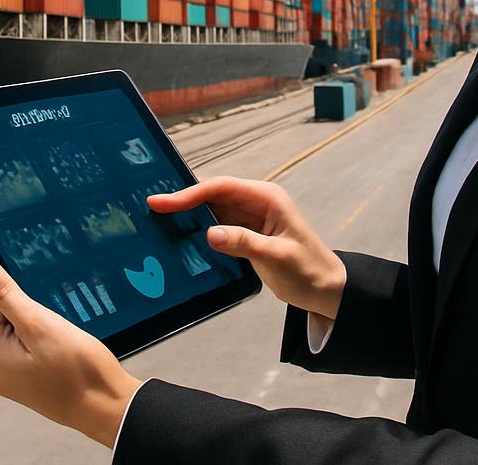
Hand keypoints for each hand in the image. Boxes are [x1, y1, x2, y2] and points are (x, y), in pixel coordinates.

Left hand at [0, 246, 143, 447]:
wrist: (107, 408)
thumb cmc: (77, 370)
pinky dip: (43, 337)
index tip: (44, 305)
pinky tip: (61, 347)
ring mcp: (7, 375)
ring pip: (17, 326)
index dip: (20, 294)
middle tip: (57, 325)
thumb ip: (4, 291)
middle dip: (29, 309)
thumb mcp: (38, 323)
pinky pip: (26, 343)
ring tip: (61, 337)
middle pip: (2, 313)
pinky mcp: (24, 378)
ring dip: (38, 322)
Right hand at [147, 175, 346, 319]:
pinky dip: (197, 230)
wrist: (326, 290)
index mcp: (266, 198)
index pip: (221, 188)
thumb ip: (245, 243)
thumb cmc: (309, 271)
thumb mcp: (278, 257)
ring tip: (156, 221)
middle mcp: (255, 202)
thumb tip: (210, 233)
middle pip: (212, 195)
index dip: (189, 193)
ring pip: (210, 210)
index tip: (161, 202)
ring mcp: (249, 218)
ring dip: (187, 215)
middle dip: (182, 200)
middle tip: (151, 208)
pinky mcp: (244, 235)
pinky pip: (216, 226)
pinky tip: (178, 237)